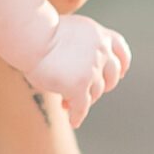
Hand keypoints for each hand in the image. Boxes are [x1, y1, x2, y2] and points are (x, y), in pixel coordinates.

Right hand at [30, 13, 130, 128]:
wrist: (32, 36)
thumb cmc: (42, 33)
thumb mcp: (73, 32)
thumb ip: (85, 46)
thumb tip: (82, 68)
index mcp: (100, 35)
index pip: (121, 52)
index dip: (122, 65)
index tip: (121, 73)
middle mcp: (101, 51)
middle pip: (111, 77)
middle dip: (100, 86)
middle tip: (86, 93)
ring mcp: (92, 69)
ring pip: (95, 93)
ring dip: (83, 101)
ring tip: (67, 104)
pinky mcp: (79, 85)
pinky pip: (82, 107)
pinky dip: (78, 116)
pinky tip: (73, 121)